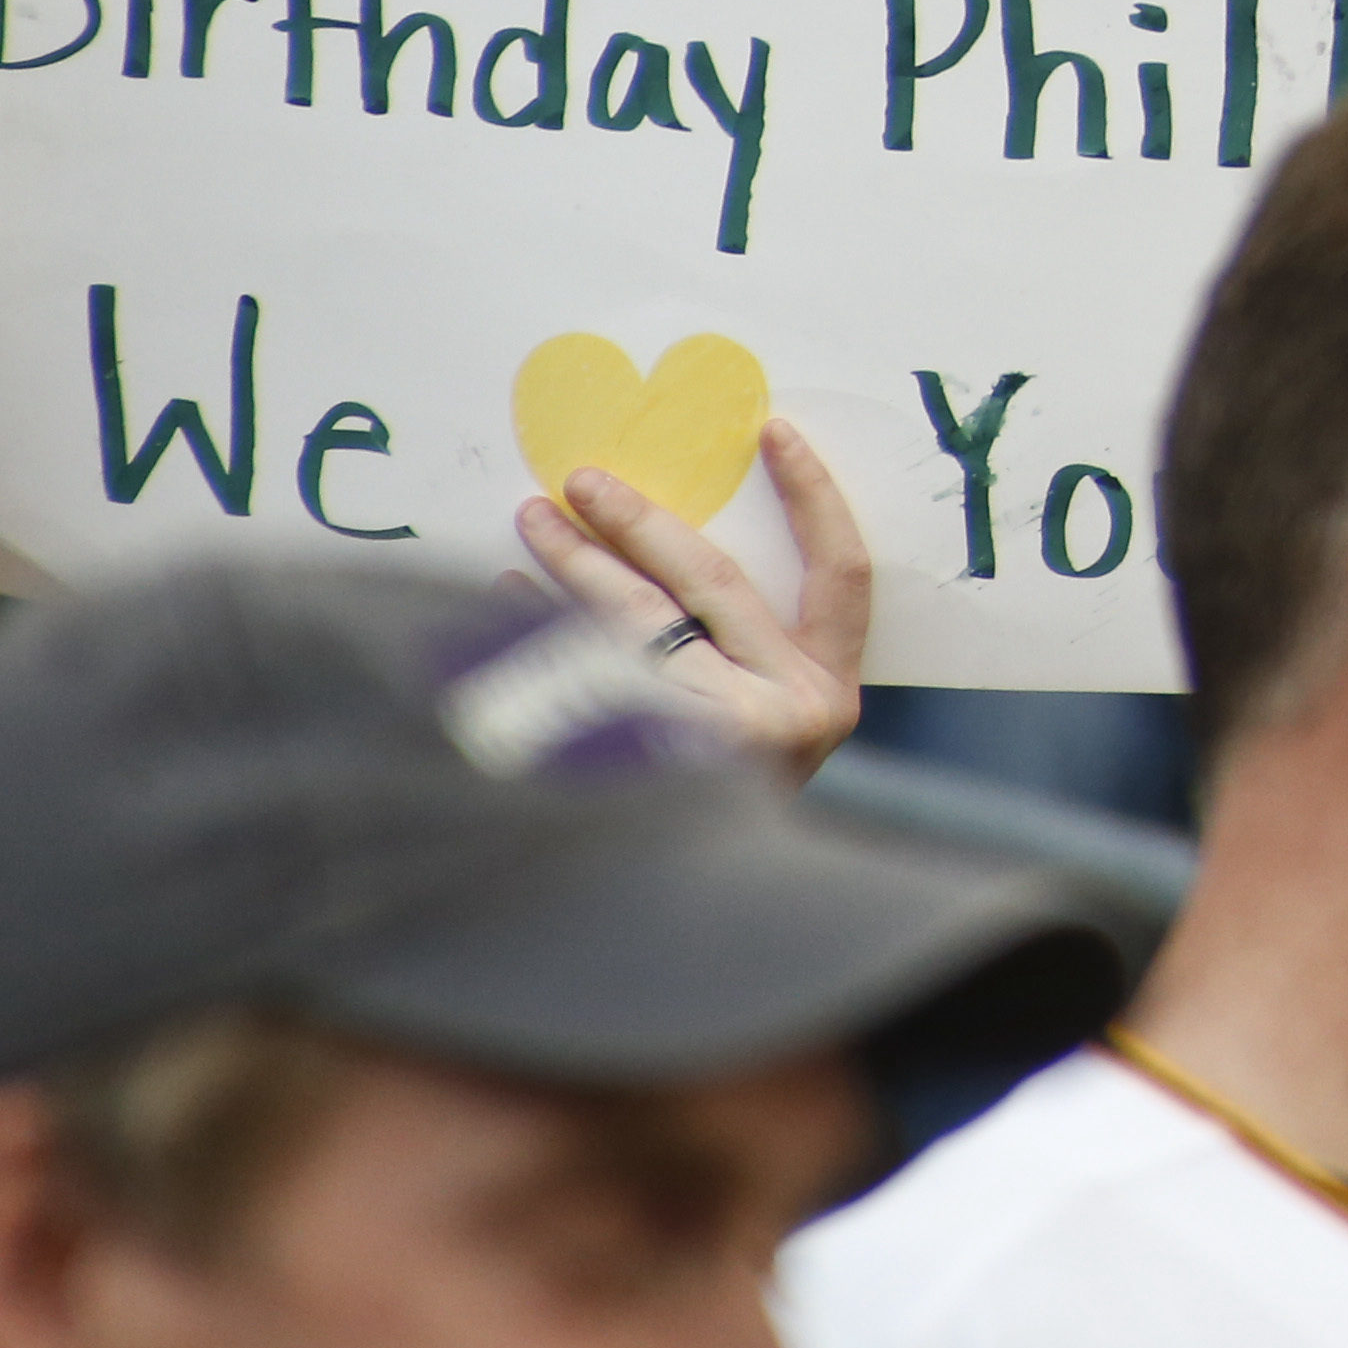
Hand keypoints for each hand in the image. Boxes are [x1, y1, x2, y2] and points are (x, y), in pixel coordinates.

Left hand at [512, 416, 871, 780]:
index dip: (812, 497)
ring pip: (638, 622)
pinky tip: (507, 599)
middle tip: (582, 480)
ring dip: (578, 562)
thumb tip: (657, 546)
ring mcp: (722, 742)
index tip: (773, 430)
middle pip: (711, 583)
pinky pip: (584, 672)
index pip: (840, 573)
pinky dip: (542, 629)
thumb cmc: (725, 807)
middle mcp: (792, 712)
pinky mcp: (650, 767)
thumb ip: (741, 653)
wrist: (690, 916)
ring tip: (532, 521)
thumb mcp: (767, 732)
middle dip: (642, 521)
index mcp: (830, 693)